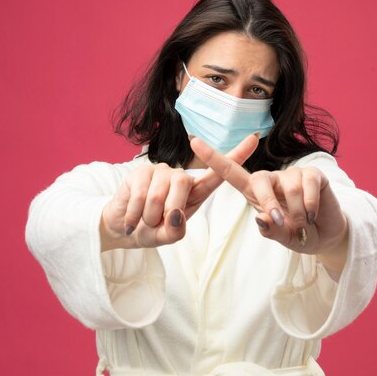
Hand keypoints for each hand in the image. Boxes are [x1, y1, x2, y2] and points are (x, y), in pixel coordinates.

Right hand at [100, 134, 259, 250]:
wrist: (121, 227)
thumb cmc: (151, 229)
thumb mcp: (168, 237)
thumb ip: (176, 231)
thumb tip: (176, 215)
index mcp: (195, 191)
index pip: (219, 172)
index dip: (237, 155)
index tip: (255, 138)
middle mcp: (180, 177)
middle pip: (184, 183)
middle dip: (170, 209)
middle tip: (159, 224)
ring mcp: (160, 172)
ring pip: (160, 192)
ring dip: (150, 215)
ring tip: (145, 222)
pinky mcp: (139, 172)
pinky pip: (140, 195)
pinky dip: (135, 215)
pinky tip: (131, 222)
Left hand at [190, 138, 348, 255]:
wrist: (325, 236)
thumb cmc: (297, 234)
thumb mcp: (282, 238)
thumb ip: (271, 231)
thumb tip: (262, 218)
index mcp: (254, 193)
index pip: (230, 173)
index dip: (212, 157)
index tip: (194, 142)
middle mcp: (271, 180)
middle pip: (259, 179)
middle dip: (269, 202)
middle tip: (282, 223)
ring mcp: (292, 174)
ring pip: (289, 186)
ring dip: (297, 211)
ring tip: (304, 222)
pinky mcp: (312, 174)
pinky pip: (308, 184)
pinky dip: (311, 204)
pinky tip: (313, 214)